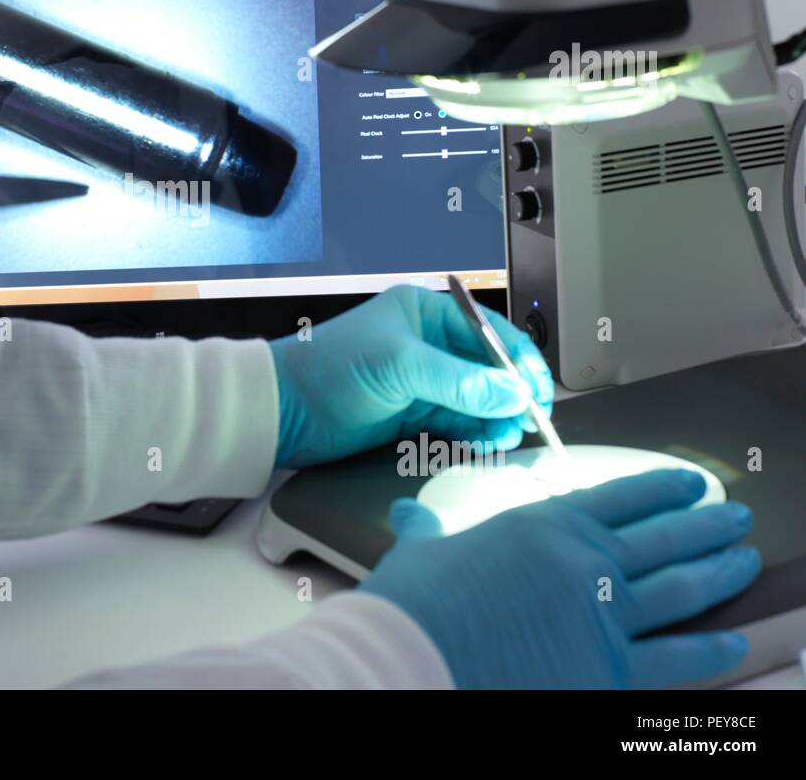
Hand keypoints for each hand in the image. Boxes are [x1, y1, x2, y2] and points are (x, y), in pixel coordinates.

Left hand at [270, 285, 552, 468]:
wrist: (282, 410)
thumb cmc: (327, 369)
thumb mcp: (398, 366)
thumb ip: (458, 381)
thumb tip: (511, 394)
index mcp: (425, 313)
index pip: (489, 332)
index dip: (518, 360)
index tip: (537, 389)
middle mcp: (428, 343)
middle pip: (488, 367)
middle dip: (513, 392)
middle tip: (534, 418)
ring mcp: (421, 380)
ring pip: (477, 398)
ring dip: (499, 415)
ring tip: (511, 434)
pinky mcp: (413, 414)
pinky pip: (459, 421)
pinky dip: (478, 431)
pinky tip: (491, 440)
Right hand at [360, 469, 759, 688]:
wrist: (418, 655)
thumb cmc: (417, 603)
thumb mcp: (421, 552)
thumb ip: (426, 531)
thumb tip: (406, 513)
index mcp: (544, 527)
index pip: (620, 497)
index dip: (662, 488)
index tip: (690, 484)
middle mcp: (585, 562)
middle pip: (666, 537)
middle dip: (707, 525)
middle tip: (736, 517)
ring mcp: (606, 615)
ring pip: (683, 588)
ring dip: (721, 572)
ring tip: (745, 560)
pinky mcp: (613, 668)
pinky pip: (679, 658)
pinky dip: (711, 649)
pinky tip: (732, 640)